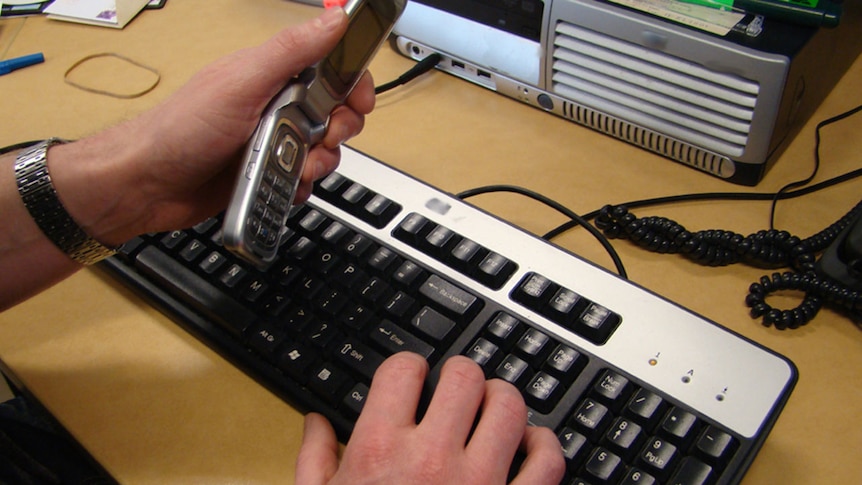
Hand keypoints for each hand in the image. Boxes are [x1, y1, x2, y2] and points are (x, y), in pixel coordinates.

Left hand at [49, 6, 373, 245]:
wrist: (147, 185)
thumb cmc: (180, 129)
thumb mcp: (242, 83)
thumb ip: (290, 51)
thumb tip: (333, 21)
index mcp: (272, 74)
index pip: (330, 67)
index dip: (352, 84)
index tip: (359, 102)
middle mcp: (276, 105)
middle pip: (335, 113)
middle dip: (337, 130)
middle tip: (319, 138)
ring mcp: (272, 140)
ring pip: (323, 151)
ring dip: (317, 163)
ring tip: (292, 168)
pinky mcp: (267, 173)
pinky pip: (303, 181)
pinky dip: (299, 187)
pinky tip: (281, 186)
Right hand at [295, 352, 565, 484]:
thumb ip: (314, 460)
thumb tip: (315, 424)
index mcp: (379, 451)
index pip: (404, 370)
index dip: (409, 367)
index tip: (412, 378)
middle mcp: (433, 460)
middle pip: (464, 377)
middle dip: (459, 375)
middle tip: (454, 390)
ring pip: (509, 407)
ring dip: (501, 400)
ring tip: (490, 409)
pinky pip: (547, 463)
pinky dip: (544, 446)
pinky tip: (528, 446)